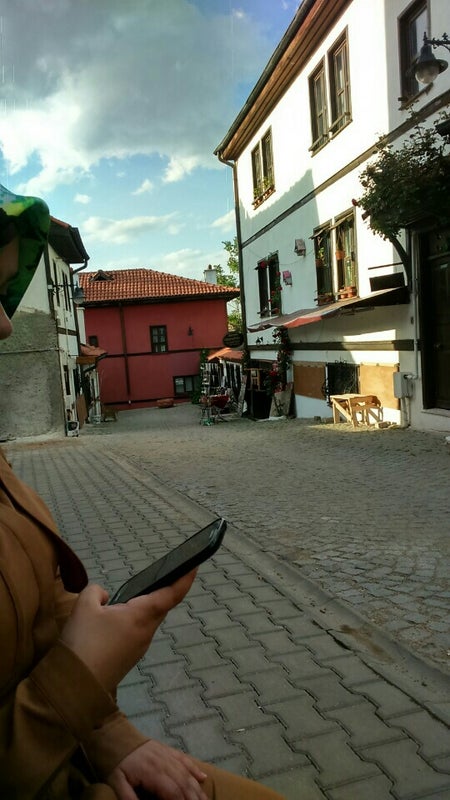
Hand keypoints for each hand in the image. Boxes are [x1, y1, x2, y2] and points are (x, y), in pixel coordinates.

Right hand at [60, 570, 196, 691]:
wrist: (75, 688)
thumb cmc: (84, 642)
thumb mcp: (84, 607)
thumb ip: (96, 592)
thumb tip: (106, 598)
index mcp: (141, 616)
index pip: (171, 594)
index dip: (185, 579)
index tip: (194, 566)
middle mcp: (146, 632)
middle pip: (160, 607)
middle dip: (162, 590)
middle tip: (159, 574)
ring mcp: (139, 648)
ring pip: (147, 621)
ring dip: (143, 607)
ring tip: (129, 596)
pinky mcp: (129, 659)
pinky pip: (136, 632)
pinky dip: (133, 620)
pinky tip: (114, 620)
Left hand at [106, 740, 207, 799]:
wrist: (115, 735)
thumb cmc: (116, 762)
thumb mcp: (117, 783)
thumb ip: (130, 799)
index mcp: (153, 773)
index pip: (173, 792)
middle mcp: (165, 763)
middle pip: (184, 784)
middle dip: (194, 798)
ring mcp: (168, 755)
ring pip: (187, 773)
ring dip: (197, 788)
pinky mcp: (167, 750)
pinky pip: (184, 759)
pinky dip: (194, 769)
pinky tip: (203, 778)